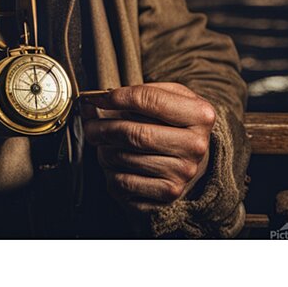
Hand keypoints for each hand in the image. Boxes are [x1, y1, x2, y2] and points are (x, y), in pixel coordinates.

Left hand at [80, 82, 215, 211]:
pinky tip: (112, 161)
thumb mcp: (170, 97)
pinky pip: (123, 182)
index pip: (149, 100)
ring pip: (124, 158)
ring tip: (102, 140)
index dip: (115, 97)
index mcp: (199, 115)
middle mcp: (195, 146)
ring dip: (102, 147)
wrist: (195, 159)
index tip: (95, 98)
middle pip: (134, 134)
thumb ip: (138, 92)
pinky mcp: (168, 194)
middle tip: (88, 121)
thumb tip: (96, 100)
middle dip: (102, 126)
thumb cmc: (174, 122)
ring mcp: (183, 173)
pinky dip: (108, 170)